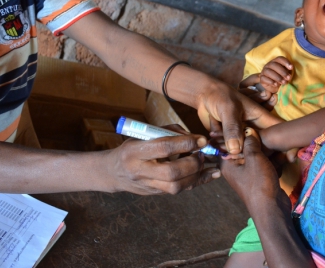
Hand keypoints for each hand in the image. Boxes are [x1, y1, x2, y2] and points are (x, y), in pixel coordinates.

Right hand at [104, 133, 219, 194]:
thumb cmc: (133, 147)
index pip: (163, 148)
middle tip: (202, 153)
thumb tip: (194, 136)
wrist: (113, 172)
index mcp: (135, 151)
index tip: (201, 140)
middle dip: (192, 163)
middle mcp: (140, 171)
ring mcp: (147, 185)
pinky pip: (179, 190)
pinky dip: (197, 181)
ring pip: (176, 186)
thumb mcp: (145, 134)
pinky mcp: (156, 193)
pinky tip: (210, 174)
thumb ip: (169, 132)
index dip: (185, 143)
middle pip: (171, 172)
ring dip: (196, 175)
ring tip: (205, 162)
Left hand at [195, 81, 280, 154]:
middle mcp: (253, 129)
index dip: (287, 144)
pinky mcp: (229, 141)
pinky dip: (220, 149)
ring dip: (231, 153)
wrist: (204, 94)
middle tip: (236, 157)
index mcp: (261, 118)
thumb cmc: (220, 95)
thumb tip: (236, 150)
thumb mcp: (228, 109)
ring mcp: (242, 136)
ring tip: (219, 148)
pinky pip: (229, 150)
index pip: (278, 131)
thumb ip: (232, 128)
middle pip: (262, 147)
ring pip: (243, 151)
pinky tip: (211, 141)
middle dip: (253, 155)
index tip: (290, 158)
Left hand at [220, 128, 290, 212]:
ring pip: (257, 155)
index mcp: (227, 163)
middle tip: (264, 133)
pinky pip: (265, 164)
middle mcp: (235, 168)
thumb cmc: (259, 183)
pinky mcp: (260, 178)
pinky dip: (273, 160)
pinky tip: (283, 156)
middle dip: (256, 142)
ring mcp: (248, 173)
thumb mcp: (254, 158)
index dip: (235, 133)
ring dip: (268, 151)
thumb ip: (250, 142)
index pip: (227, 143)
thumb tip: (248, 130)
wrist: (272, 209)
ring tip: (277, 144)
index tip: (245, 123)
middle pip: (244, 148)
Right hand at [259, 57, 292, 94]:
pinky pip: (264, 78)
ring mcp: (264, 71)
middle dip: (282, 71)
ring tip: (284, 82)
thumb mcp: (286, 75)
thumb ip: (288, 72)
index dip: (286, 62)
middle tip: (289, 78)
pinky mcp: (261, 78)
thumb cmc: (282, 79)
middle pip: (274, 65)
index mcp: (276, 62)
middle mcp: (269, 65)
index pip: (280, 59)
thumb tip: (289, 74)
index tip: (291, 68)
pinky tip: (276, 85)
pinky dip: (271, 82)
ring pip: (269, 71)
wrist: (275, 87)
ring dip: (277, 77)